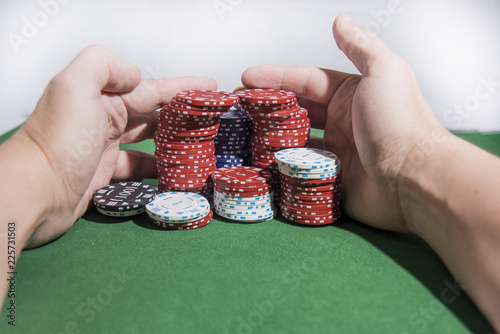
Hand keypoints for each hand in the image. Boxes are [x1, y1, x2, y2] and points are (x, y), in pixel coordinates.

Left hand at [15, 45, 215, 247]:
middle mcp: (104, 118)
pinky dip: (157, 168)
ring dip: (174, 141)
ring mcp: (106, 147)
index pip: (151, 88)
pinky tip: (173, 172)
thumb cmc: (58, 141)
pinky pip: (139, 167)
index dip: (182, 87)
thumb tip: (136, 76)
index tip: (210, 87)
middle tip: (211, 119)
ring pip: (149, 139)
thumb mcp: (75, 86)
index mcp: (102, 96)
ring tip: (200, 146)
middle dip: (182, 114)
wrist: (35, 192)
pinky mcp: (106, 174)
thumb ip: (105, 65)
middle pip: (153, 113)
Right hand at [242, 15, 446, 232]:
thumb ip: (360, 45)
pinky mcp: (331, 177)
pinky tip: (264, 160)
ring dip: (271, 135)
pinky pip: (300, 168)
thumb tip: (341, 21)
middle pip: (296, 109)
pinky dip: (282, 164)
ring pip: (294, 139)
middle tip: (238, 105)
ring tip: (244, 133)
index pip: (305, 80)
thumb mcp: (384, 71)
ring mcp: (335, 150)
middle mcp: (342, 121)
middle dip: (267, 105)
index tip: (247, 77)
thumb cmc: (401, 122)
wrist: (414, 178)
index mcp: (351, 94)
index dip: (276, 77)